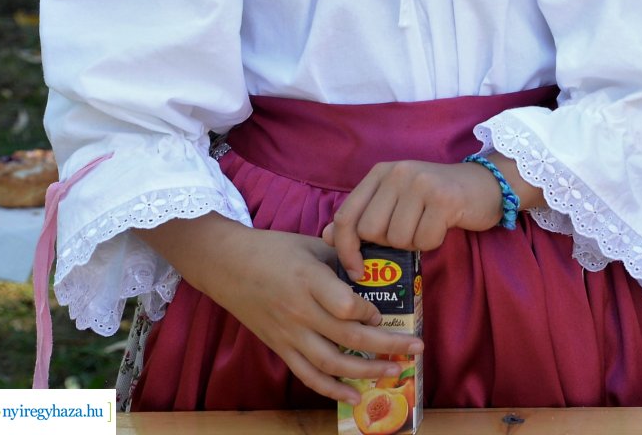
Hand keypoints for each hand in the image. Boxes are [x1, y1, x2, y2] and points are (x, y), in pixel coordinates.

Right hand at [174, 224, 421, 403]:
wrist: (225, 266)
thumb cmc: (273, 249)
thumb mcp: (310, 244)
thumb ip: (342, 255)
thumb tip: (375, 264)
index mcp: (309, 281)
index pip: (347, 306)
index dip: (371, 312)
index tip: (384, 312)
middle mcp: (299, 312)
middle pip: (348, 337)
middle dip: (387, 346)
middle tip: (417, 348)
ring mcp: (288, 334)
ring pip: (331, 363)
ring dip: (366, 372)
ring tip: (394, 373)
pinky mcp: (279, 348)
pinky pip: (308, 375)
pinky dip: (332, 389)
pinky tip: (355, 396)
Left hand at [323, 159, 502, 276]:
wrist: (485, 185)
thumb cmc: (436, 199)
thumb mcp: (396, 200)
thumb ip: (363, 215)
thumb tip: (326, 237)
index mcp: (381, 172)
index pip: (346, 215)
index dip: (345, 248)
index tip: (355, 269)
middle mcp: (398, 173)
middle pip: (370, 231)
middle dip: (387, 244)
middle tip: (408, 235)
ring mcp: (421, 183)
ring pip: (397, 238)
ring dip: (412, 243)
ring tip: (427, 227)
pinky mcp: (443, 199)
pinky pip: (423, 240)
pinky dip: (432, 243)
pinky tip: (442, 227)